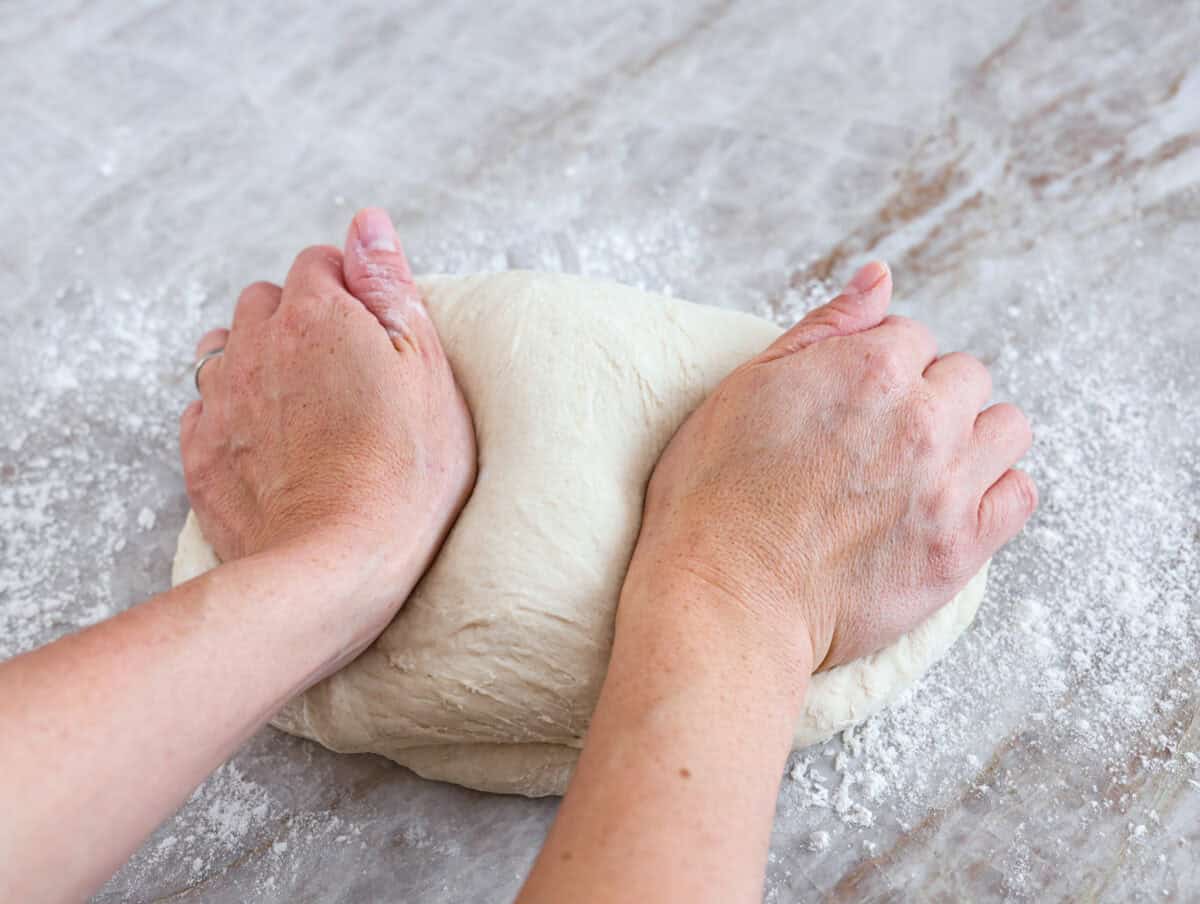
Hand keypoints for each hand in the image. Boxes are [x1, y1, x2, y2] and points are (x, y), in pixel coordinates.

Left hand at [180, 208, 475, 645]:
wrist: (334, 564)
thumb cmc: (404, 470)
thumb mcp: (425, 366)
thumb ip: (390, 285)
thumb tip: (367, 221)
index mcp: (316, 314)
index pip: (321, 263)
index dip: (352, 294)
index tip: (376, 337)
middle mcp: (256, 343)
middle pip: (266, 301)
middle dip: (299, 320)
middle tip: (344, 373)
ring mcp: (221, 399)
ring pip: (227, 349)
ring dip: (259, 360)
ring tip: (304, 406)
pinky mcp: (201, 453)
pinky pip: (206, 408)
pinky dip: (233, 413)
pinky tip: (271, 445)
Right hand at [622, 261, 1035, 674]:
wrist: (725, 597)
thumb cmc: (715, 494)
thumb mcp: (748, 385)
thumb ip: (825, 326)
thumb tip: (881, 276)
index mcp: (870, 368)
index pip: (911, 336)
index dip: (876, 367)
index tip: (848, 404)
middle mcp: (922, 418)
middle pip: (965, 376)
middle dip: (929, 396)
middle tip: (878, 440)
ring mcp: (948, 485)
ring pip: (1006, 428)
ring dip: (973, 437)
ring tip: (923, 467)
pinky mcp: (961, 548)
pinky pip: (1020, 494)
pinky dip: (994, 493)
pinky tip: (948, 504)